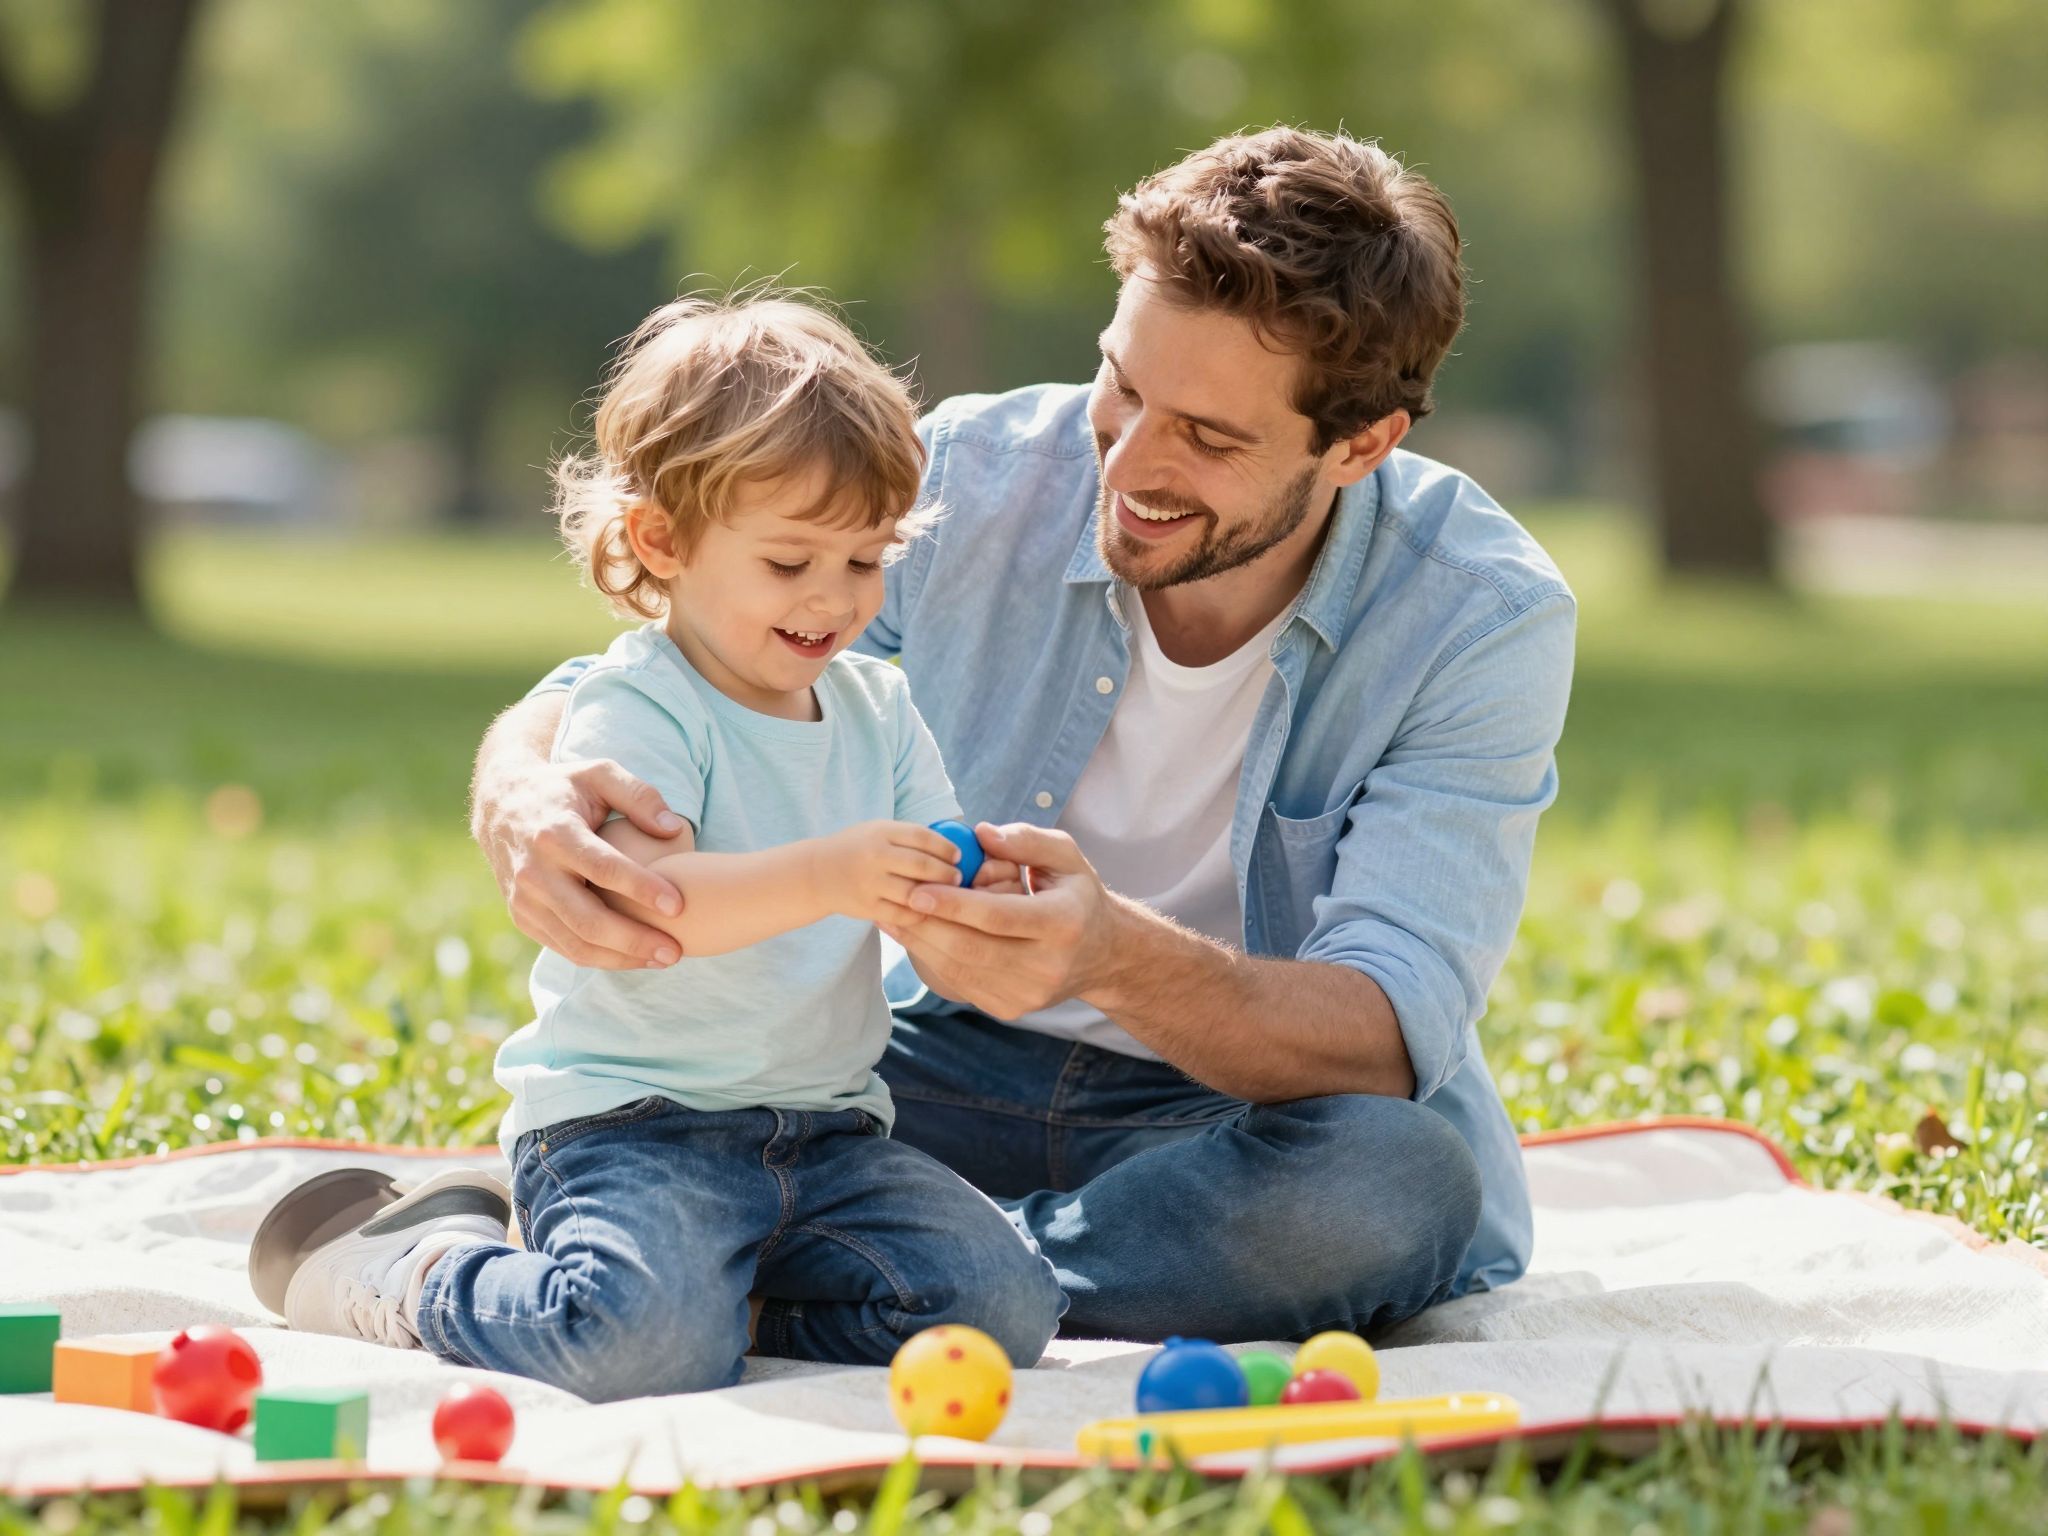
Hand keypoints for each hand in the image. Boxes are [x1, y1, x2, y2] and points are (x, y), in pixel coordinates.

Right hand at [476, 757, 686, 968]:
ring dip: (622, 958)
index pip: (603, 869)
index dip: (642, 889)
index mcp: (554, 833)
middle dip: (635, 940)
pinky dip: (601, 958)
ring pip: (576, 943)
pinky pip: (564, 948)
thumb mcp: (599, 774)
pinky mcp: (522, 916)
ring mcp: (524, 899)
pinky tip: (635, 956)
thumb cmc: (564, 788)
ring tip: (664, 958)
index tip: (679, 905)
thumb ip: (640, 795)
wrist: (501, 804)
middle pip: (588, 919)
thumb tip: (673, 828)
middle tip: (675, 951)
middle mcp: (533, 871)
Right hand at [811, 821, 964, 926]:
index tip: (958, 856)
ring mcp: (870, 883)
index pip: (922, 837)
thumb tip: (952, 847)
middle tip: (959, 878)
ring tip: (948, 896)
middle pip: (922, 865)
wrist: (817, 873)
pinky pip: (902, 915)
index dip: (946, 847)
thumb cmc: (858, 849)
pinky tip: (928, 910)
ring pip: (914, 893)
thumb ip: (908, 837)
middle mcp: (875, 856)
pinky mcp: (867, 907)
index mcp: (880, 833)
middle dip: (947, 873)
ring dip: (937, 896)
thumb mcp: (877, 831)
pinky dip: (919, 914)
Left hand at [880, 823, 1122, 1018]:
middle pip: (972, 948)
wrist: (1101, 955)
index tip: (917, 890)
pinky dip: (931, 958)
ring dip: (920, 942)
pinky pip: (960, 983)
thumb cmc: (1076, 896)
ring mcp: (1027, 993)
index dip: (954, 905)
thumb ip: (1025, 841)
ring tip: (891, 914)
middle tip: (893, 899)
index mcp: (1063, 923)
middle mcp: (1047, 965)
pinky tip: (912, 934)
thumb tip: (980, 834)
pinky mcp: (1009, 1007)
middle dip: (925, 924)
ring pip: (960, 970)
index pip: (1000, 916)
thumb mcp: (1066, 856)